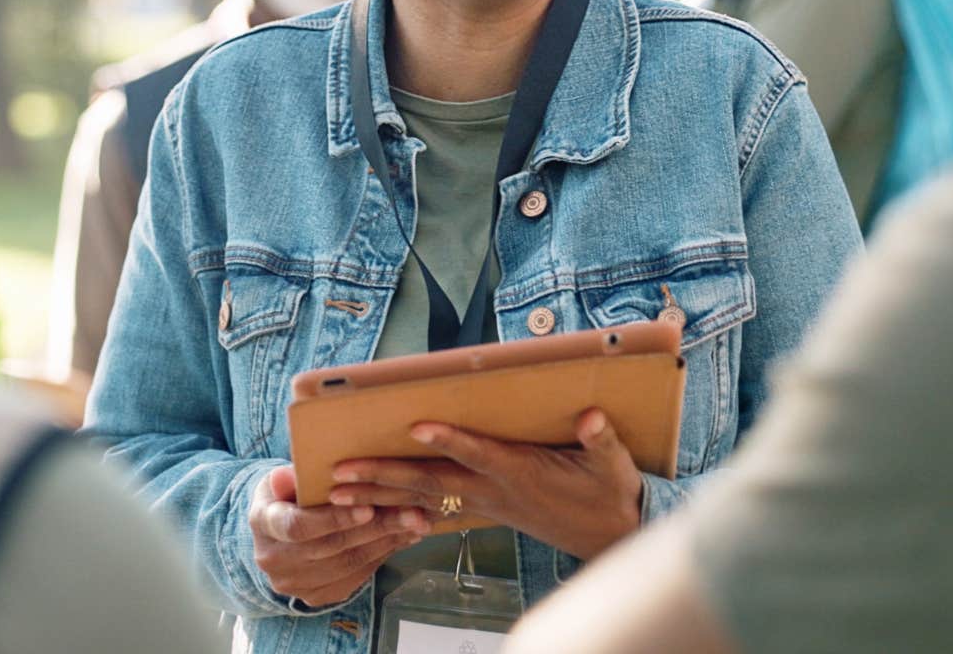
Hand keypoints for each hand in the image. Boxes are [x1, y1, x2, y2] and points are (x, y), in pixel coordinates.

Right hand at [248, 465, 431, 607]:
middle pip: (331, 547)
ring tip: (416, 522)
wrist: (279, 532)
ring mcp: (295, 583)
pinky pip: (356, 577)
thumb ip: (288, 478)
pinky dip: (383, 555)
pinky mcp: (316, 596)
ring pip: (348, 564)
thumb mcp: (282, 477)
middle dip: (376, 528)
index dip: (333, 519)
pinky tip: (404, 537)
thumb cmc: (286, 494)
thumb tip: (290, 477)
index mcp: (262, 524)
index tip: (368, 508)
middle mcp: (274, 560)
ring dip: (387, 542)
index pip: (297, 526)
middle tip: (411, 512)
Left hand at [327, 409, 643, 561]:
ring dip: (380, 494)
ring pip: (423, 499)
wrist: (608, 534)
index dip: (450, 441)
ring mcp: (484, 504)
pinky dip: (400, 509)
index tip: (416, 426)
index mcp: (522, 473)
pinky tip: (371, 509)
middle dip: (385, 476)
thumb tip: (592, 417)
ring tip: (338, 489)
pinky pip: (433, 511)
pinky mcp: (482, 510)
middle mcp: (494, 491)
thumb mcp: (613, 465)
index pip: (478, 454)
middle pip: (431, 483)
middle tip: (343, 472)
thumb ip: (601, 439)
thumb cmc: (608, 493)